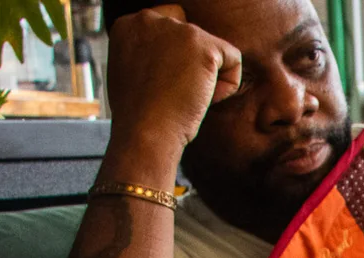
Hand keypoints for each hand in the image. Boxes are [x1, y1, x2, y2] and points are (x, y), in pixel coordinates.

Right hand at [105, 5, 241, 176]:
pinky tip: (204, 100)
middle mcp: (150, 19)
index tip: (166, 86)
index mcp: (129, 25)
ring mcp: (176, 29)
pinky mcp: (202, 45)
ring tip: (185, 99)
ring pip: (213, 51)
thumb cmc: (140, 117)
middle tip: (174, 96)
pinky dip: (227, 86)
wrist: (145, 132)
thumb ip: (150, 56)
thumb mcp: (133, 74)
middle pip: (193, 39)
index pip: (170, 30)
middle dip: (192, 70)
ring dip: (206, 81)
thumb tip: (175, 61)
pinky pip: (233, 60)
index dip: (176, 60)